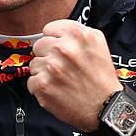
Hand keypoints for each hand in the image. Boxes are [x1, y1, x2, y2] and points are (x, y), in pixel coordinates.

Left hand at [26, 19, 126, 133]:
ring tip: (61, 80)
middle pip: (39, 45)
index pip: (49, 29)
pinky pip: (31, 81)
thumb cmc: (101, 78)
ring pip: (34, 64)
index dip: (54, 40)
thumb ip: (77, 32)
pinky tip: (56, 89)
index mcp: (77, 35)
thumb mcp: (97, 43)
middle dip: (48, 56)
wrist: (105, 106)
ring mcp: (51, 67)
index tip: (60, 49)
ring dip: (44, 72)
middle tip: (62, 67)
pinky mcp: (43, 85)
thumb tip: (58, 31)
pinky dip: (41, 87)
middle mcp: (63, 49)